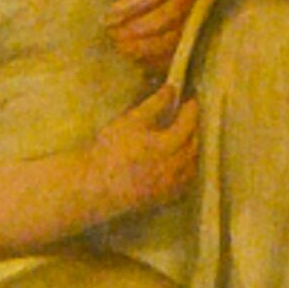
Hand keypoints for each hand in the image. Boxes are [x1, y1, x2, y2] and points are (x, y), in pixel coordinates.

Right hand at [76, 83, 203, 223]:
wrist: (93, 187)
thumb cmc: (109, 151)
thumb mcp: (130, 121)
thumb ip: (154, 104)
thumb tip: (172, 89)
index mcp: (166, 145)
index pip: (188, 123)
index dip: (191, 110)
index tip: (191, 101)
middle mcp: (173, 167)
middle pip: (193, 145)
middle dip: (194, 129)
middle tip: (189, 118)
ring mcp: (169, 185)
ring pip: (192, 165)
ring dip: (193, 150)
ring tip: (186, 139)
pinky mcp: (163, 198)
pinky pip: (184, 183)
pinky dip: (187, 170)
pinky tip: (179, 164)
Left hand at [106, 0, 195, 69]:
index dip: (134, 5)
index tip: (108, 16)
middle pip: (172, 12)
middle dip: (141, 28)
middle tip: (113, 36)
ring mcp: (187, 3)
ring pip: (179, 32)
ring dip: (150, 46)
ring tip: (121, 49)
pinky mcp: (183, 21)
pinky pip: (178, 46)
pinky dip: (158, 57)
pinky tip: (135, 58)